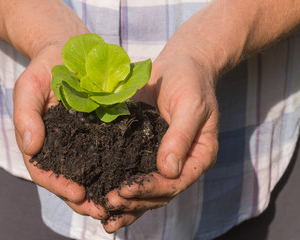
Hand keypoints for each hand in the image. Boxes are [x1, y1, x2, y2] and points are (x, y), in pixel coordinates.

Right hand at [13, 41, 108, 220]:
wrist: (70, 53)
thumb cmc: (46, 69)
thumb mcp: (29, 87)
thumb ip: (26, 115)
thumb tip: (30, 148)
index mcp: (41, 142)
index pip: (44, 171)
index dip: (59, 186)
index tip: (78, 193)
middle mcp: (61, 148)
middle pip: (68, 181)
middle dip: (83, 200)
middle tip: (103, 211)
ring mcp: (82, 143)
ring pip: (90, 174)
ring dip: (102, 192)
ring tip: (118, 204)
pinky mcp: (102, 133)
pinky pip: (108, 155)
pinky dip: (116, 171)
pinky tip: (129, 180)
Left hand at [102, 45, 218, 231]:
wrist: (180, 65)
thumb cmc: (191, 81)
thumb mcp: (191, 105)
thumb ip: (180, 137)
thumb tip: (169, 171)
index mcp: (198, 156)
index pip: (176, 182)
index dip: (151, 189)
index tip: (125, 189)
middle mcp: (181, 163)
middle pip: (159, 193)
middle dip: (134, 201)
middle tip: (107, 203)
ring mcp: (161, 159)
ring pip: (145, 190)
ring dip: (125, 204)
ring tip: (102, 212)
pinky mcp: (144, 150)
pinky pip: (132, 172)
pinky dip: (119, 187)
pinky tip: (101, 198)